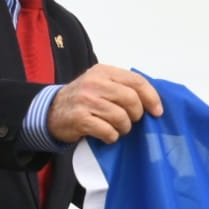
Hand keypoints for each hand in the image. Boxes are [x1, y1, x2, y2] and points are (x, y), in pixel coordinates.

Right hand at [47, 65, 163, 143]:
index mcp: (103, 71)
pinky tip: (106, 135)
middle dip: (136, 115)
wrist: (51, 112)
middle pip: (131, 100)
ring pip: (121, 117)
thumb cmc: (83, 100)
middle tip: (131, 121)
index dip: (151, 97)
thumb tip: (154, 100)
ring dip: (124, 128)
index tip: (157, 111)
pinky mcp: (80, 119)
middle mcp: (94, 83)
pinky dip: (111, 137)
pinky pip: (108, 131)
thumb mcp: (101, 84)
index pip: (136, 81)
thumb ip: (123, 86)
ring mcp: (86, 100)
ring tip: (117, 128)